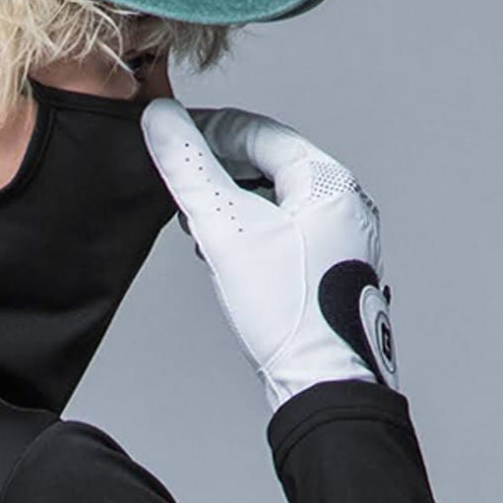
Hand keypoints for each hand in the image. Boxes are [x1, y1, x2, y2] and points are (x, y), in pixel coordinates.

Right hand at [141, 98, 401, 412]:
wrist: (321, 381)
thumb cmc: (286, 312)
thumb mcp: (226, 232)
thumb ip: (190, 172)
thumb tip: (159, 121)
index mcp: (328, 181)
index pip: (258, 132)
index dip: (207, 131)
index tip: (169, 140)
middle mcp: (343, 203)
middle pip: (267, 165)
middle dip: (218, 172)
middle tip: (179, 188)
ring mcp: (341, 239)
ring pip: (274, 202)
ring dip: (231, 206)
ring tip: (198, 227)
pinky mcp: (330, 271)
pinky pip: (284, 234)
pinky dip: (250, 235)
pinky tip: (228, 259)